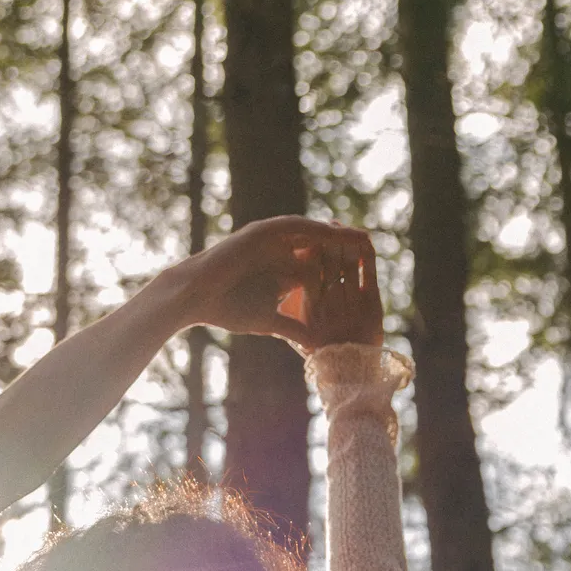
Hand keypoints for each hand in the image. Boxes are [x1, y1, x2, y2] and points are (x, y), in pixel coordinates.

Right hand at [175, 216, 382, 353]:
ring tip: (361, 237)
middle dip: (346, 249)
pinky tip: (332, 231)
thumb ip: (292, 327)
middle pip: (322, 247)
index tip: (368, 277)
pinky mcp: (262, 232)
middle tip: (373, 250)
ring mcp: (271, 240)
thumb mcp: (268, 320)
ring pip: (312, 234)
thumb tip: (315, 343)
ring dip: (336, 235)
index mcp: (284, 270)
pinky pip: (294, 227)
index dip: (344, 271)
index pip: (321, 267)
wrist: (196, 296)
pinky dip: (314, 229)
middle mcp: (280, 252)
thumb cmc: (227, 310)